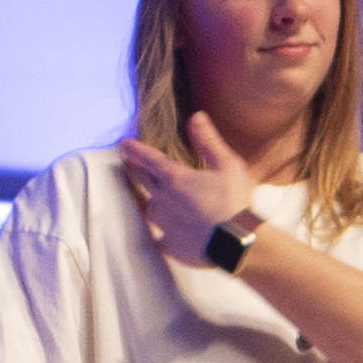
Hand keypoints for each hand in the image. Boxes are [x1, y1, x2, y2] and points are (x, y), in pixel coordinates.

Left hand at [124, 111, 262, 267]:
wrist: (238, 243)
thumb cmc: (235, 203)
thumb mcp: (228, 165)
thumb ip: (208, 141)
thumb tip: (196, 117)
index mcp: (175, 178)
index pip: (149, 159)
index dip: (135, 150)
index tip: (123, 144)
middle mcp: (163, 200)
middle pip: (141, 181)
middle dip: (134, 170)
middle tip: (129, 164)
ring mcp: (164, 224)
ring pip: (149, 208)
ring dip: (150, 200)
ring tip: (151, 198)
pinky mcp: (171, 245)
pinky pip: (159, 238)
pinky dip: (162, 233)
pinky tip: (165, 235)